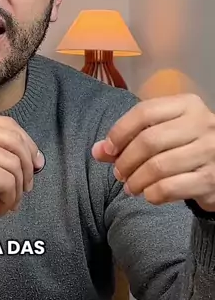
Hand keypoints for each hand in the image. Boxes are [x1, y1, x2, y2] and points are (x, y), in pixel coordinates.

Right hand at [0, 108, 43, 231]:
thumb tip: (37, 157)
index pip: (9, 125)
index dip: (28, 145)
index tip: (35, 163)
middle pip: (16, 142)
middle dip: (28, 166)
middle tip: (27, 186)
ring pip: (14, 165)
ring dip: (18, 188)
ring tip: (10, 202)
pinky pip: (7, 183)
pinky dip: (10, 199)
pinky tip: (1, 208)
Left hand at [92, 94, 214, 211]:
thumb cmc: (187, 146)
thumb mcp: (163, 133)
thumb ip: (131, 139)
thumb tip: (97, 151)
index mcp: (187, 104)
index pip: (144, 112)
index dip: (119, 131)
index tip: (108, 149)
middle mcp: (202, 123)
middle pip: (149, 140)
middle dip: (126, 160)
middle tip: (119, 173)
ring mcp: (210, 151)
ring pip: (158, 166)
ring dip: (136, 180)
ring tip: (130, 187)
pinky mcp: (211, 179)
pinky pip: (170, 188)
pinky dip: (152, 194)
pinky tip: (148, 194)